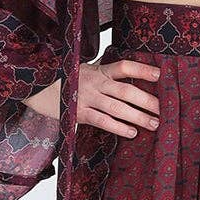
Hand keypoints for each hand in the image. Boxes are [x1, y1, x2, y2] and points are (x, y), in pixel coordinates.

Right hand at [25, 58, 160, 137]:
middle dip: (147, 100)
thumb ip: (103, 74)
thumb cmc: (65, 79)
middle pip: (126, 90)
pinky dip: (118, 127)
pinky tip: (131, 133)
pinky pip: (102, 121)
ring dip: (138, 117)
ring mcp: (86, 98)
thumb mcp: (84, 71)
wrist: (35, 86)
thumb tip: (128, 78)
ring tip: (154, 124)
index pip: (124, 67)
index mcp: (98, 70)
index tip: (160, 74)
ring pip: (117, 108)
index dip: (142, 69)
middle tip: (164, 109)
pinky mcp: (78, 113)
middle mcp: (95, 82)